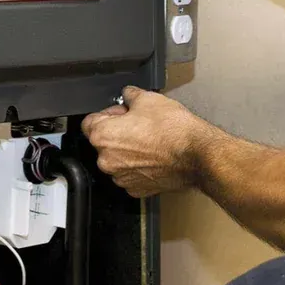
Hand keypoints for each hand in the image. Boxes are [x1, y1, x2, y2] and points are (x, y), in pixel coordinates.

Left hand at [80, 86, 212, 197]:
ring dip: (128, 151)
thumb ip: (129, 95)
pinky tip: (154, 156)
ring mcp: (121, 177)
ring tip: (150, 141)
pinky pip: (130, 174)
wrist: (196, 154)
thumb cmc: (172, 129)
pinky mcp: (136, 189)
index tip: (121, 113)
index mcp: (103, 136)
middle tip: (140, 125)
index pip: (89, 122)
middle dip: (118, 133)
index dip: (107, 114)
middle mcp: (107, 160)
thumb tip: (128, 95)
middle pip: (103, 142)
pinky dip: (138, 167)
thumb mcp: (148, 98)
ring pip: (117, 160)